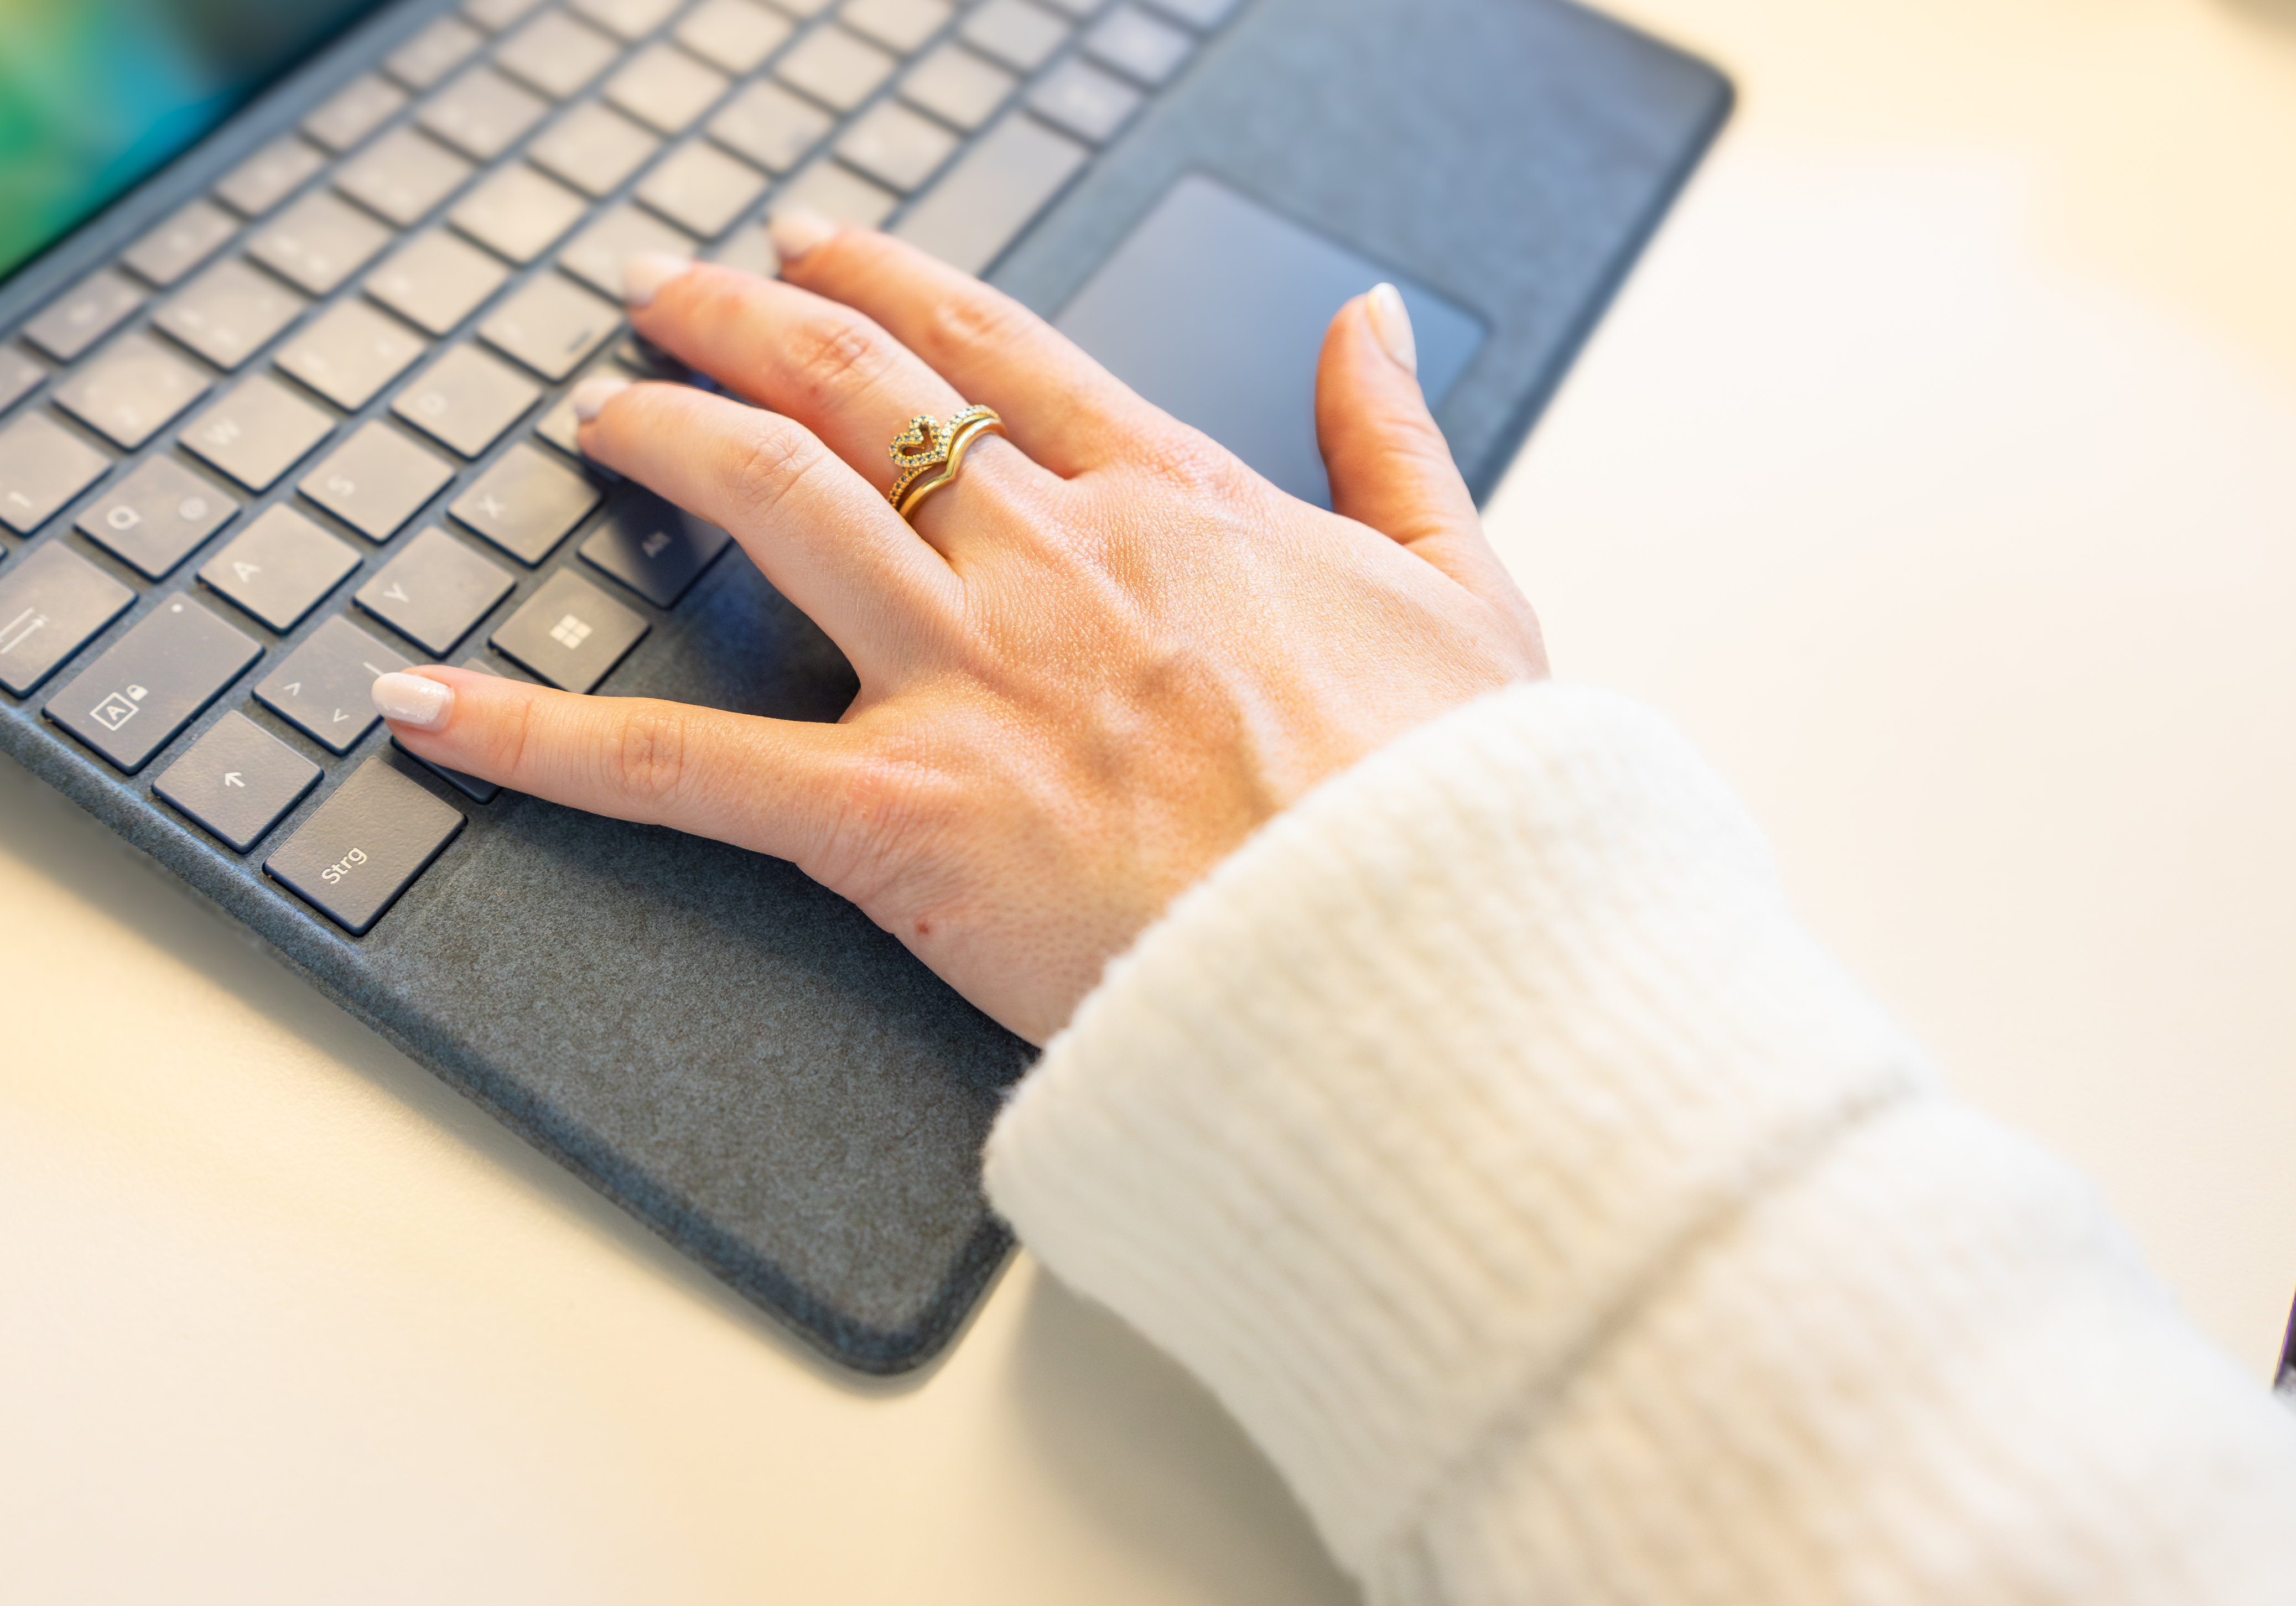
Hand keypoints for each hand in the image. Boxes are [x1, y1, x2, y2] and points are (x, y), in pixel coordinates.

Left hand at [374, 216, 1546, 1043]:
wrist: (1434, 955)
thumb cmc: (1455, 802)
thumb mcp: (1467, 589)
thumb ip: (1399, 440)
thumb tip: (1370, 320)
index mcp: (1178, 509)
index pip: (1003, 354)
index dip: (896, 289)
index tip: (828, 258)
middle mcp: (1054, 563)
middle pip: (861, 394)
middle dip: (743, 321)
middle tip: (666, 296)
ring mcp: (974, 680)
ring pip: (771, 507)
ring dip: (662, 441)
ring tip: (593, 415)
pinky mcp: (907, 818)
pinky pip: (685, 768)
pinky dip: (542, 740)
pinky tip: (433, 708)